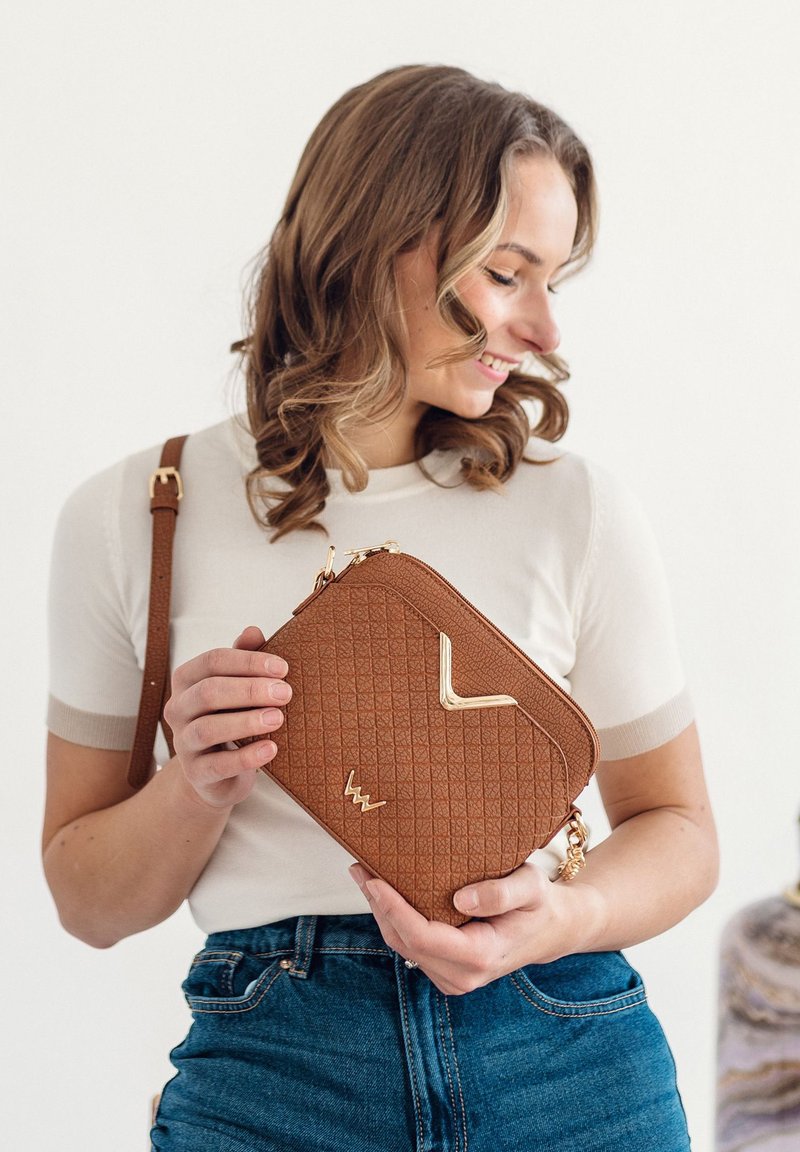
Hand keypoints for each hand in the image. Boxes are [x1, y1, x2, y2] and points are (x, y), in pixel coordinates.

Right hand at [164, 626, 291, 808]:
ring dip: (246, 721)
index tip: (283, 668)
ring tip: (278, 718)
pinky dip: (246, 757)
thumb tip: (253, 630)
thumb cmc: (231, 716)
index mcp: (187, 680)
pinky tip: (271, 749)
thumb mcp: (238, 686)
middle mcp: (178, 708)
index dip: (248, 661)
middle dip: (250, 690)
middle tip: (286, 693)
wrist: (217, 773)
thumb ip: (244, 658)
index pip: (213, 661)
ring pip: (208, 728)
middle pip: (209, 692)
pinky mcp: (195, 773)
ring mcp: (183, 743)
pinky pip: (217, 765)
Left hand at [350, 862, 604, 995]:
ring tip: (364, 873)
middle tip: (360, 866)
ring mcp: (451, 979)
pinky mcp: (444, 972)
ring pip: (401, 945)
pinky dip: (393, 919)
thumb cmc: (539, 904)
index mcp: (481, 957)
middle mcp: (462, 977)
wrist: (548, 930)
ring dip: (381, 911)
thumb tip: (460, 900)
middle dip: (378, 905)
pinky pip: (409, 946)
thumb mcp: (532, 887)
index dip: (393, 908)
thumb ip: (501, 892)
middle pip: (404, 942)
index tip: (374, 880)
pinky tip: (384, 892)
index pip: (423, 937)